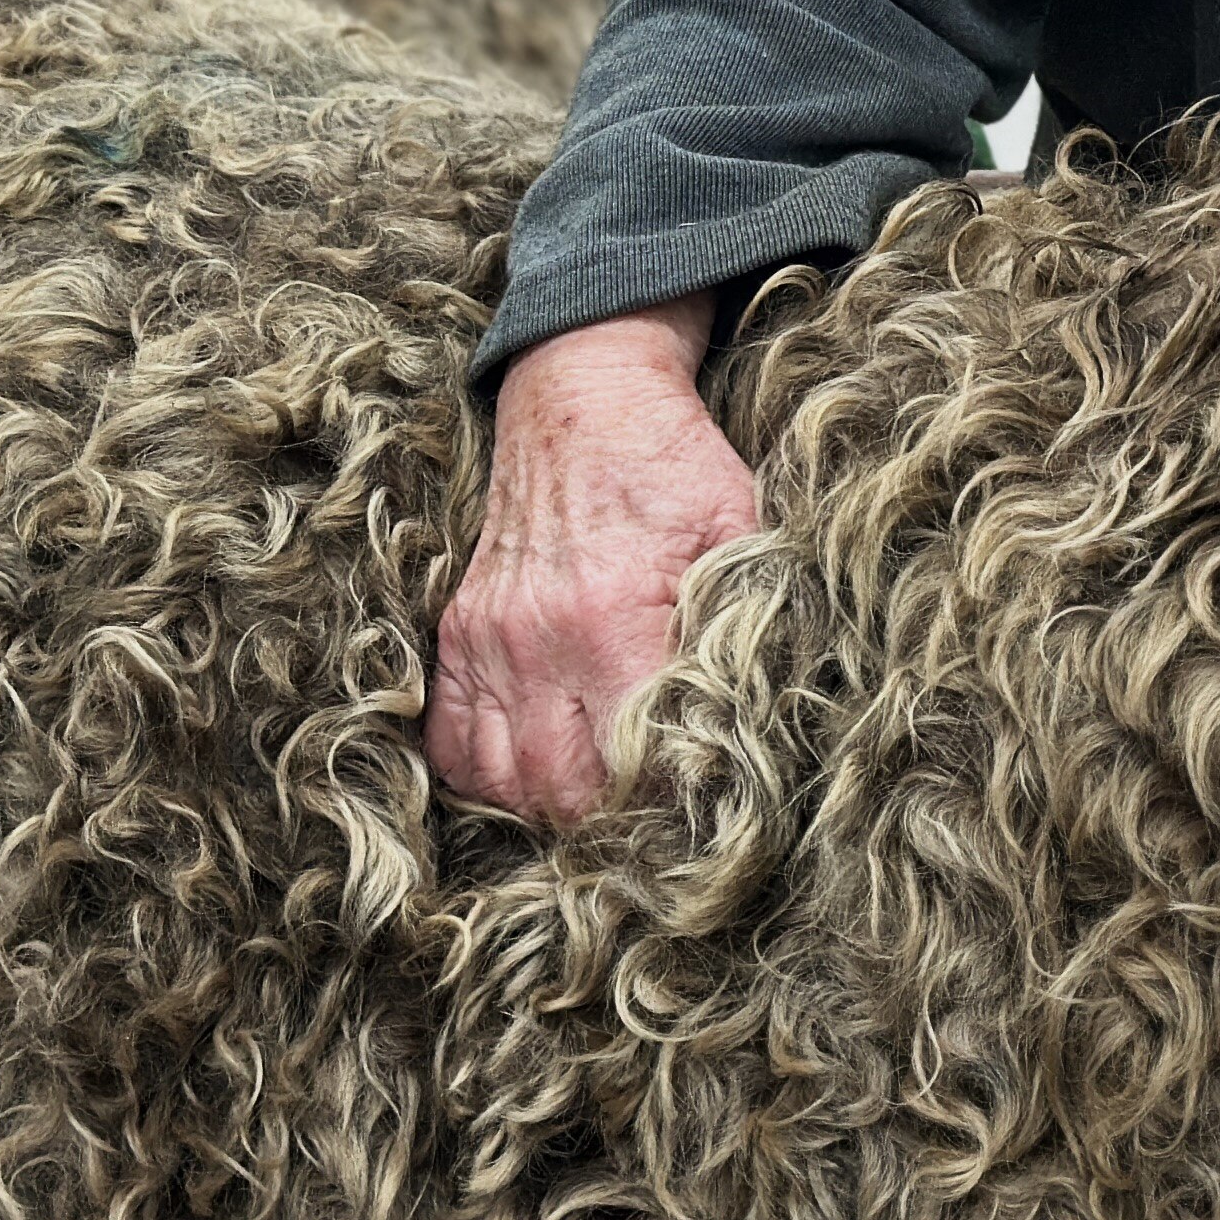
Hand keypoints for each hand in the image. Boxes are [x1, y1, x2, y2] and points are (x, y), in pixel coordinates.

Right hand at [429, 299, 759, 822]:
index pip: (632, 764)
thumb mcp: (737, 524)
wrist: (583, 394)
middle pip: (562, 792)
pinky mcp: (460, 634)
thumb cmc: (672, 463)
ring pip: (503, 782)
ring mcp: (487, 640)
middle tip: (661, 825)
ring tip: (605, 804)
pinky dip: (489, 776)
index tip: (706, 820)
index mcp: (612, 616)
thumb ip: (749, 616)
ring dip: (552, 808)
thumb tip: (767, 713)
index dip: (670, 809)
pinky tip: (537, 771)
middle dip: (615, 823)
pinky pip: (452, 744)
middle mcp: (536, 640)